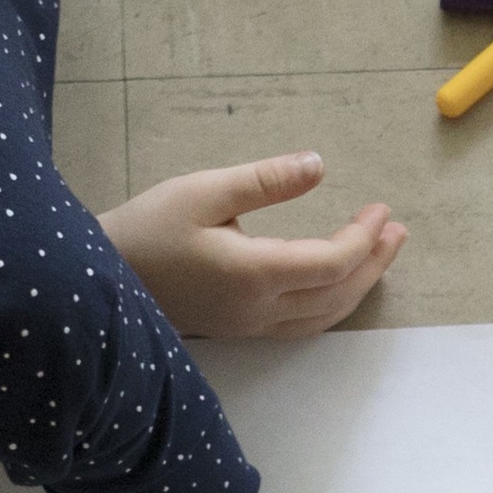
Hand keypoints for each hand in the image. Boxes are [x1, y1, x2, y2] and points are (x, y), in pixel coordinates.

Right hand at [96, 153, 402, 344]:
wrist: (95, 281)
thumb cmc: (145, 230)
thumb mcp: (202, 191)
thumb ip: (264, 180)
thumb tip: (318, 165)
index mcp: (253, 274)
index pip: (331, 262)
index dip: (364, 237)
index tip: (381, 208)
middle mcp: (258, 309)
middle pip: (337, 295)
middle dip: (374, 264)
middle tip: (398, 231)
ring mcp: (248, 325)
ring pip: (322, 317)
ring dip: (358, 287)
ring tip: (381, 255)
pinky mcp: (237, 328)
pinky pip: (301, 323)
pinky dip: (331, 302)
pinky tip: (337, 281)